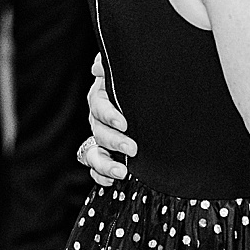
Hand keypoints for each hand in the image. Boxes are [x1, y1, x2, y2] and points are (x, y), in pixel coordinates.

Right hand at [81, 53, 135, 186]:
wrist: (156, 101)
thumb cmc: (143, 83)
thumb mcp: (133, 73)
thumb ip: (115, 67)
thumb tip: (98, 68)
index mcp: (102, 96)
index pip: (98, 105)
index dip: (109, 115)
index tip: (125, 124)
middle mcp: (98, 119)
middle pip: (98, 132)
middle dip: (114, 142)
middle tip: (133, 149)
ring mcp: (101, 139)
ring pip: (92, 153)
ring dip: (104, 164)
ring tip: (122, 172)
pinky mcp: (107, 155)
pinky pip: (96, 168)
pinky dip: (101, 176)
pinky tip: (112, 181)